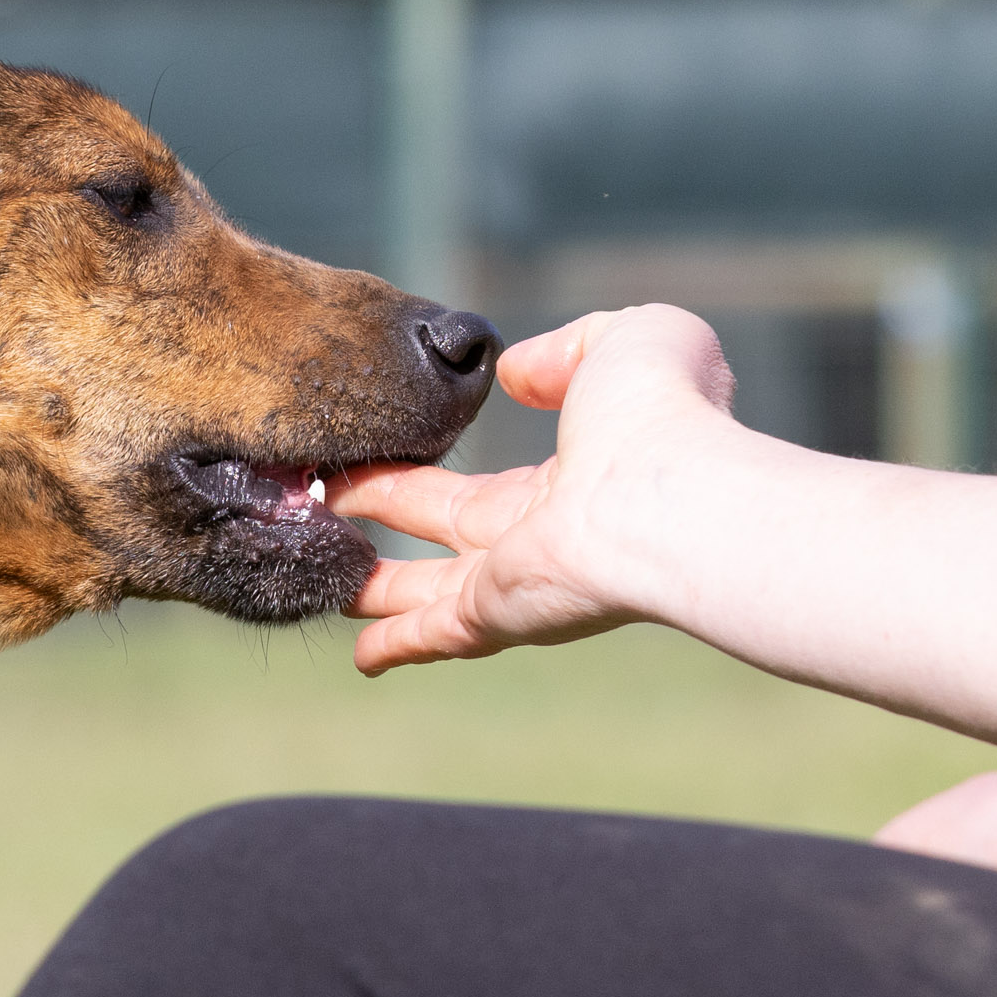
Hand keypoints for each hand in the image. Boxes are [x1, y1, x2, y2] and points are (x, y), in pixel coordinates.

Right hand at [332, 307, 741, 674]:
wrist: (666, 489)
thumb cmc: (659, 412)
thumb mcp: (625, 340)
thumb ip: (567, 348)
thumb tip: (517, 372)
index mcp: (566, 478)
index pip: (488, 481)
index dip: (438, 465)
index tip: (389, 448)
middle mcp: (536, 536)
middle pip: (444, 528)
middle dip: (386, 508)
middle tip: (330, 495)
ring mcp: (513, 582)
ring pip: (425, 589)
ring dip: (376, 586)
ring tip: (329, 577)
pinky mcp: (492, 616)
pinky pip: (432, 634)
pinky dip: (393, 645)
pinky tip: (361, 656)